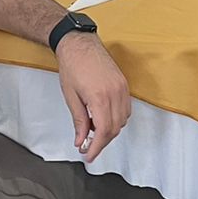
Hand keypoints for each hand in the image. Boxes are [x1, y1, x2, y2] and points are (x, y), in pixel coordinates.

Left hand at [56, 32, 132, 160]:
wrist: (79, 43)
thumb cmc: (72, 65)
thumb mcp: (71, 96)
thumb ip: (79, 121)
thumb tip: (81, 139)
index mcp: (100, 96)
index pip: (104, 131)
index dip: (97, 147)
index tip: (88, 155)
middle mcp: (115, 92)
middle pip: (115, 128)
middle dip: (102, 141)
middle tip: (88, 146)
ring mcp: (122, 88)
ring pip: (123, 120)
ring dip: (110, 130)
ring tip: (93, 130)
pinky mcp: (124, 84)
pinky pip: (126, 109)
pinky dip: (116, 118)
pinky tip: (103, 118)